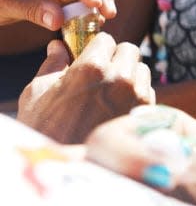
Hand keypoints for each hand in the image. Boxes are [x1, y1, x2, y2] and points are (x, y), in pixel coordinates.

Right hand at [17, 35, 155, 143]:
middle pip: (129, 50)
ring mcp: (136, 94)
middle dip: (117, 58)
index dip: (97, 48)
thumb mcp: (38, 93)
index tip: (91, 57)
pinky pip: (148, 89)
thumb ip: (53, 64)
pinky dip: (137, 93)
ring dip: (130, 75)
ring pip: (142, 69)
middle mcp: (119, 77)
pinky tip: (119, 106)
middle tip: (103, 73)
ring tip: (110, 92)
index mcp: (92, 67)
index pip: (106, 39)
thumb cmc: (45, 128)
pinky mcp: (146, 110)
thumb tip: (58, 45)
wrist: (67, 166)